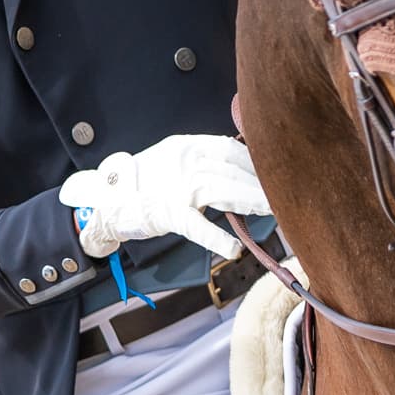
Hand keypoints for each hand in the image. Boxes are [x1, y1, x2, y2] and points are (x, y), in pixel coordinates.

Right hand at [59, 132, 268, 260]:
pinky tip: (234, 247)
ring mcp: (176, 188)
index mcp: (187, 146)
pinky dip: (215, 237)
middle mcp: (184, 162)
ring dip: (250, 201)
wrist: (107, 198)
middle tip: (287, 191)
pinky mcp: (167, 214)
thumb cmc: (145, 182)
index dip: (255, 160)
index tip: (275, 169)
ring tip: (272, 209)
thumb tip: (241, 164)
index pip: (230, 149)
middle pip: (232, 170)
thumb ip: (205, 159)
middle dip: (260, 182)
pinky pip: (195, 226)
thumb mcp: (175, 159)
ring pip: (222, 192)